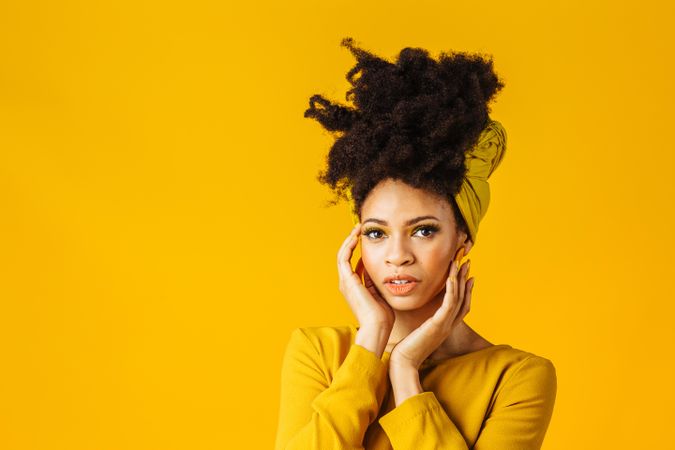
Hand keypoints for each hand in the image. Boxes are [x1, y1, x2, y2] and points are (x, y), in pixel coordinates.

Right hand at [337, 223, 394, 329]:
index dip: (359, 249)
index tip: (366, 238)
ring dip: (349, 240)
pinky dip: (348, 246)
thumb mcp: (382, 294)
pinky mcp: (347, 280)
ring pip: (342, 254)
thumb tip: (384, 269)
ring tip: (357, 228)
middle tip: (360, 228)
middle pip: (346, 256)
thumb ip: (379, 281)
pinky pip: (344, 258)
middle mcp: (347, 283)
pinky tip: (356, 237)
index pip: (354, 263)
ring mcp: (345, 282)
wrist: (377, 328)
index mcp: (355, 287)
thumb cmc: (383, 316)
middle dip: (352, 241)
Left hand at [389, 251, 473, 369]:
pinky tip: (451, 277)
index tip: (467, 276)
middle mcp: (448, 326)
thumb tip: (416, 316)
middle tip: (468, 262)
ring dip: (459, 279)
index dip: (465, 290)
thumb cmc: (406, 349)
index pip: (460, 306)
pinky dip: (451, 290)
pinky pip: (449, 304)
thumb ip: (421, 324)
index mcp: (444, 327)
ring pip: (458, 298)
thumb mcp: (417, 332)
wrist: (404, 363)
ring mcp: (445, 326)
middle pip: (463, 299)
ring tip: (460, 263)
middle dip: (465, 279)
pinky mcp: (438, 325)